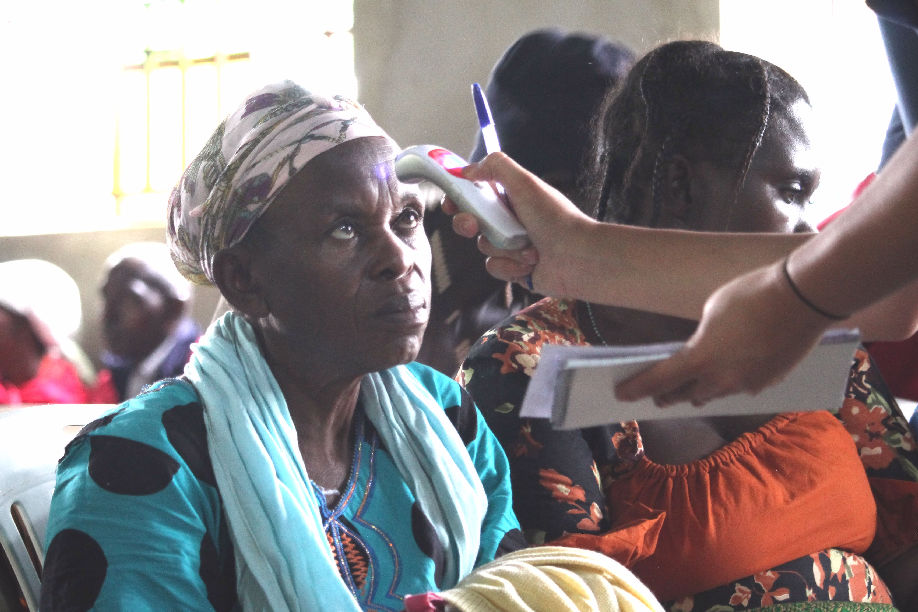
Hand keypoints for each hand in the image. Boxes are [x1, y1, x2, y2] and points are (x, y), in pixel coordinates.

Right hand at [443, 152, 597, 295]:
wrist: (578, 257)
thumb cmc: (555, 218)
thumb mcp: (525, 183)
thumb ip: (495, 167)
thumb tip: (467, 170)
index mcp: (512, 197)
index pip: (477, 194)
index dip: (460, 197)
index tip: (451, 201)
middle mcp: (511, 220)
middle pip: (472, 220)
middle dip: (469, 223)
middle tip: (474, 224)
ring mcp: (512, 246)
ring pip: (483, 246)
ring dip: (502, 246)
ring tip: (527, 246)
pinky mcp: (514, 269)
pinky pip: (494, 267)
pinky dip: (510, 266)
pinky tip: (529, 264)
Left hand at [614, 260, 832, 405]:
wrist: (803, 299)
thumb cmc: (751, 295)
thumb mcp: (712, 310)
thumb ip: (701, 338)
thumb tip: (703, 352)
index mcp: (700, 358)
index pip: (659, 381)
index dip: (637, 389)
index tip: (621, 395)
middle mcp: (722, 379)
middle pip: (686, 395)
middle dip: (669, 395)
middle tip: (657, 396)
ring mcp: (747, 385)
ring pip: (715, 395)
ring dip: (700, 392)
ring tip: (691, 389)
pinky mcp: (769, 383)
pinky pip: (740, 389)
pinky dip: (729, 384)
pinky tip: (729, 376)